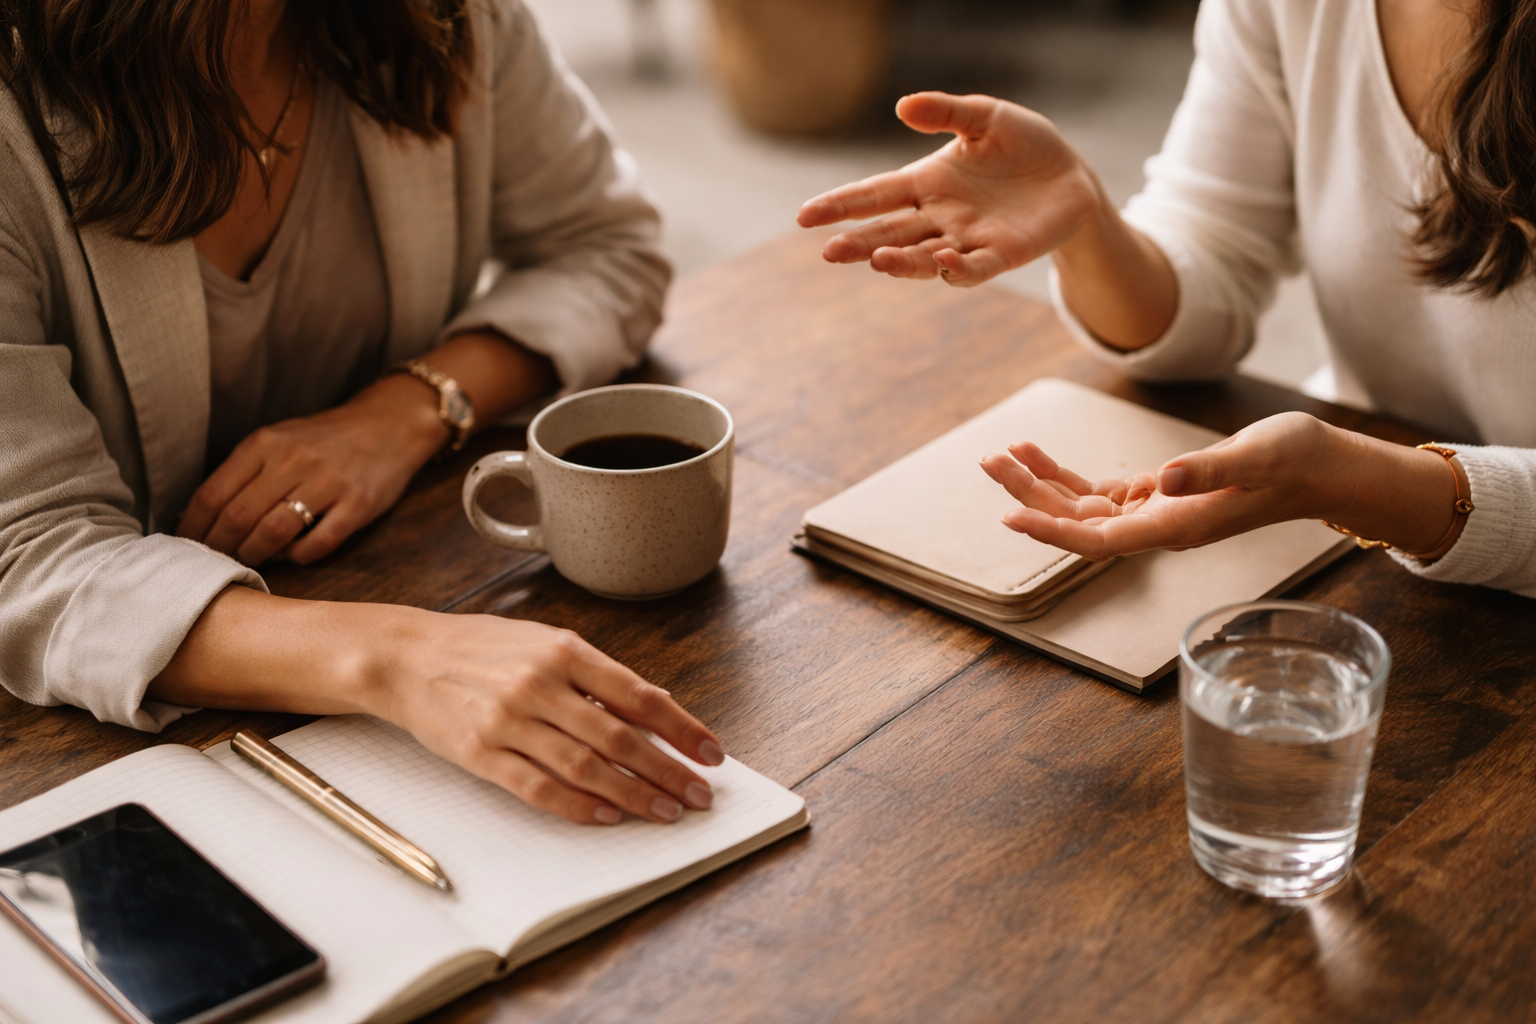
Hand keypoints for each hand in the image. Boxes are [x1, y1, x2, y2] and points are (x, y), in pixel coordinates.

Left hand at [177, 330, 558, 566]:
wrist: (390, 425)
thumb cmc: (325, 439)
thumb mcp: (279, 440)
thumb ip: (244, 471)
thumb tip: (202, 516)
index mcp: (265, 443)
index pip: (212, 494)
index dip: (193, 528)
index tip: (186, 546)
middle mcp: (293, 461)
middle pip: (238, 517)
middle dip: (220, 548)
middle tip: (215, 563)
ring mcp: (328, 484)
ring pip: (273, 533)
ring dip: (254, 556)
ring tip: (250, 562)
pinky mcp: (358, 506)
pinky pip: (318, 544)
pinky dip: (298, 557)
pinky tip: (293, 555)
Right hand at [371, 611, 723, 824]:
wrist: (407, 657)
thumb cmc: (483, 648)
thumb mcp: (545, 642)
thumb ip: (598, 675)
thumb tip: (656, 705)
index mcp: (563, 651)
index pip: (638, 696)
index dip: (681, 728)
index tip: (710, 753)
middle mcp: (540, 685)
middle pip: (619, 739)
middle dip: (668, 771)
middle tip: (698, 795)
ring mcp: (509, 722)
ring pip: (586, 768)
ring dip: (633, 795)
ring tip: (664, 812)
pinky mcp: (481, 754)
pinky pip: (539, 788)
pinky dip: (579, 806)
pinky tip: (609, 815)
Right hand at [796, 92, 1102, 285]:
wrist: (1070, 175)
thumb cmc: (1023, 145)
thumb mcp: (985, 117)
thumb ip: (946, 112)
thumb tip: (902, 106)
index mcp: (926, 182)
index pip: (875, 195)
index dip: (840, 205)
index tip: (805, 216)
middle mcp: (939, 217)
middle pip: (889, 233)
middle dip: (858, 243)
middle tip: (829, 252)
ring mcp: (966, 240)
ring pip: (923, 257)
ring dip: (900, 261)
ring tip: (877, 259)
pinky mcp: (1000, 256)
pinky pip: (973, 269)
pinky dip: (956, 269)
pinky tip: (943, 259)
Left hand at [979, 413, 1461, 559]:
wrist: (1325, 467)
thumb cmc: (1297, 460)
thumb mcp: (1256, 454)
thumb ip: (1208, 468)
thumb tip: (1164, 479)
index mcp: (1175, 524)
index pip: (1099, 540)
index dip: (1053, 532)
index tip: (1012, 518)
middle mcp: (1159, 525)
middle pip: (1078, 522)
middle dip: (1030, 494)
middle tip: (988, 460)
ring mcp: (1157, 512)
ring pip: (1082, 506)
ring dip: (1040, 482)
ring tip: (1001, 452)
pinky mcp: (1161, 494)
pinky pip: (1099, 493)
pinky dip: (1066, 475)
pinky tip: (1037, 453)